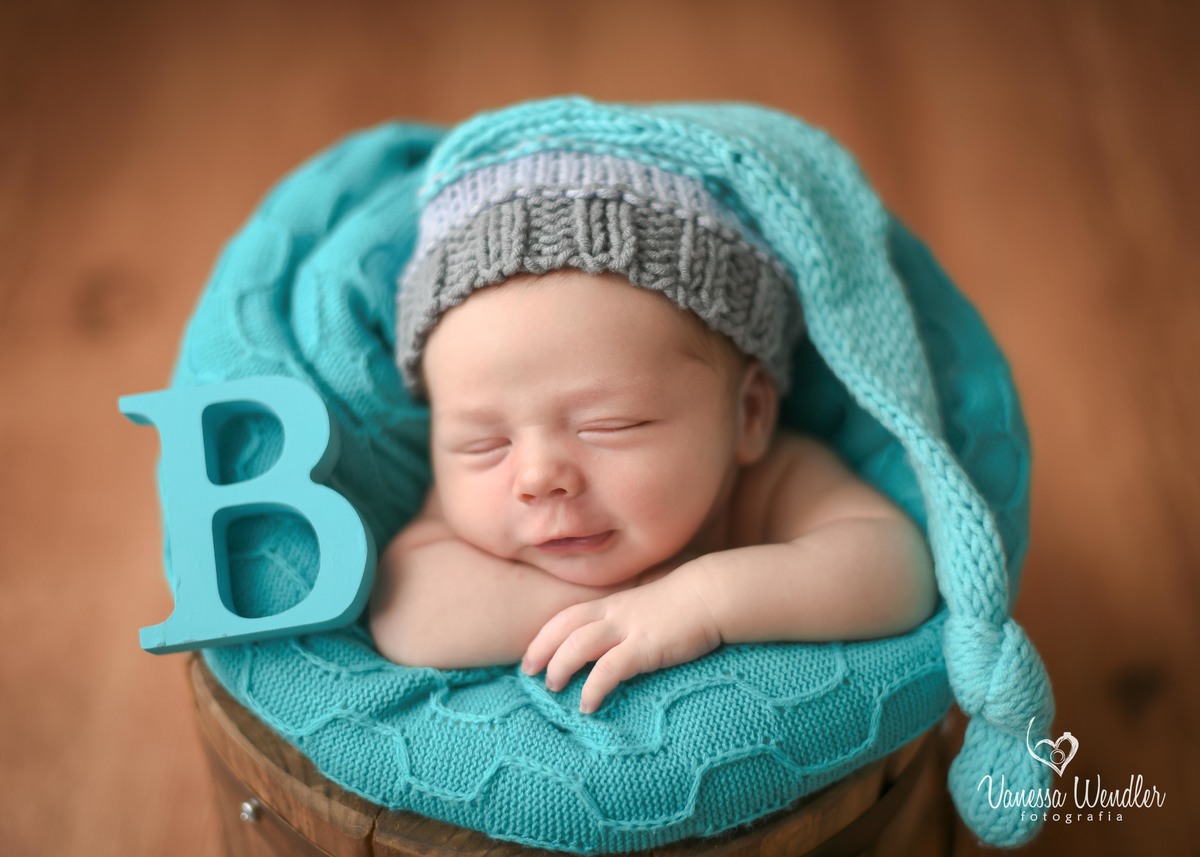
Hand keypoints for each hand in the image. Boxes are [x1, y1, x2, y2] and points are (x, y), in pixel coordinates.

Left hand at [521, 563, 721, 713]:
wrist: (711, 595)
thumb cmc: (683, 604)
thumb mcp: (646, 607)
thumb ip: (627, 619)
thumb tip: (615, 641)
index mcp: (613, 603)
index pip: (567, 616)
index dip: (545, 635)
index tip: (532, 655)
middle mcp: (614, 613)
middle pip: (564, 628)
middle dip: (541, 649)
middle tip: (528, 672)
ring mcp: (629, 629)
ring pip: (579, 645)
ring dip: (560, 667)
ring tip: (553, 689)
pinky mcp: (645, 647)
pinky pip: (609, 669)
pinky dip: (593, 688)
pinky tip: (588, 706)